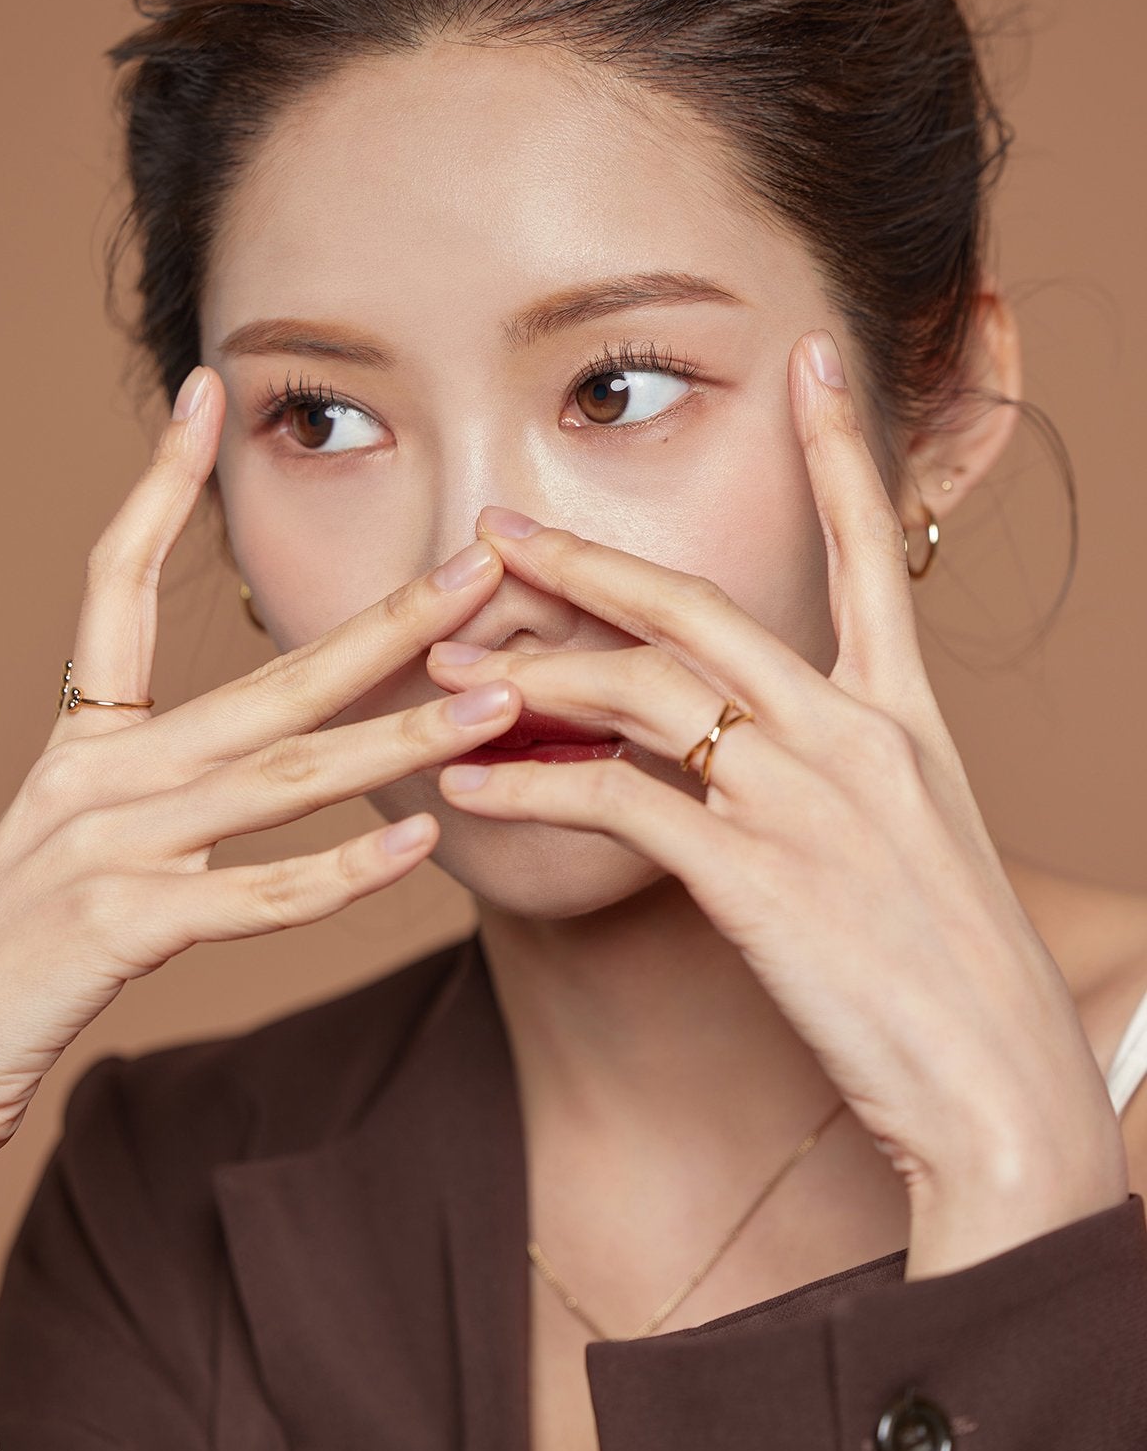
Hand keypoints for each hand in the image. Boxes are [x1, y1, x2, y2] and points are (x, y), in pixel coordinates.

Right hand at [0, 367, 523, 1172]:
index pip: (115, 578)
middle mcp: (101, 772)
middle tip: (481, 568)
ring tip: (494, 701)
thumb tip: (285, 738)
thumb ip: (170, 775)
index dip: (159, 482)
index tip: (208, 394)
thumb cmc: (22, 941)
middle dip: (386, 623)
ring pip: (282, 774)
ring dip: (399, 736)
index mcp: (88, 737)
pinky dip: (338, 872)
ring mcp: (110, 843)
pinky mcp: (118, 924)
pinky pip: (250, 894)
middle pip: (266, 676)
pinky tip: (415, 846)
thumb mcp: (83, 827)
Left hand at [426, 329, 1128, 1275]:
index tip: (812, 359)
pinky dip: (529, 792)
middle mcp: (857, 735)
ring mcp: (807, 800)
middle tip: (499, 529)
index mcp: (907, 718)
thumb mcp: (916, 844)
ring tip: (447, 670)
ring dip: (534, 676)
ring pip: (643, 694)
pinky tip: (465, 794)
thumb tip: (731, 746)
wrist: (1004, 1090)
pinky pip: (614, 805)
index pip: (870, 554)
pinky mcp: (757, 878)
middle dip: (589, 562)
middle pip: (702, 608)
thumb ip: (833, 773)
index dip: (836, 450)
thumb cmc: (954, 978)